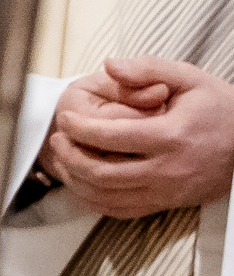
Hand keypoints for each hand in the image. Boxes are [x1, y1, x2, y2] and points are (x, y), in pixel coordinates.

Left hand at [43, 58, 233, 218]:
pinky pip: (122, 211)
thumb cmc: (220, 109)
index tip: (65, 118)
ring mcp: (167, 192)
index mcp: (170, 136)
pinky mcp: (168, 204)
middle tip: (58, 139)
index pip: (111, 137)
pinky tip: (83, 182)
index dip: (79, 128)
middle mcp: (167, 169)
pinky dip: (95, 200)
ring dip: (77, 180)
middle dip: (70, 156)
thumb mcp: (190, 79)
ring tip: (63, 159)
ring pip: (107, 197)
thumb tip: (109, 65)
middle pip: (102, 173)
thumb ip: (148, 69)